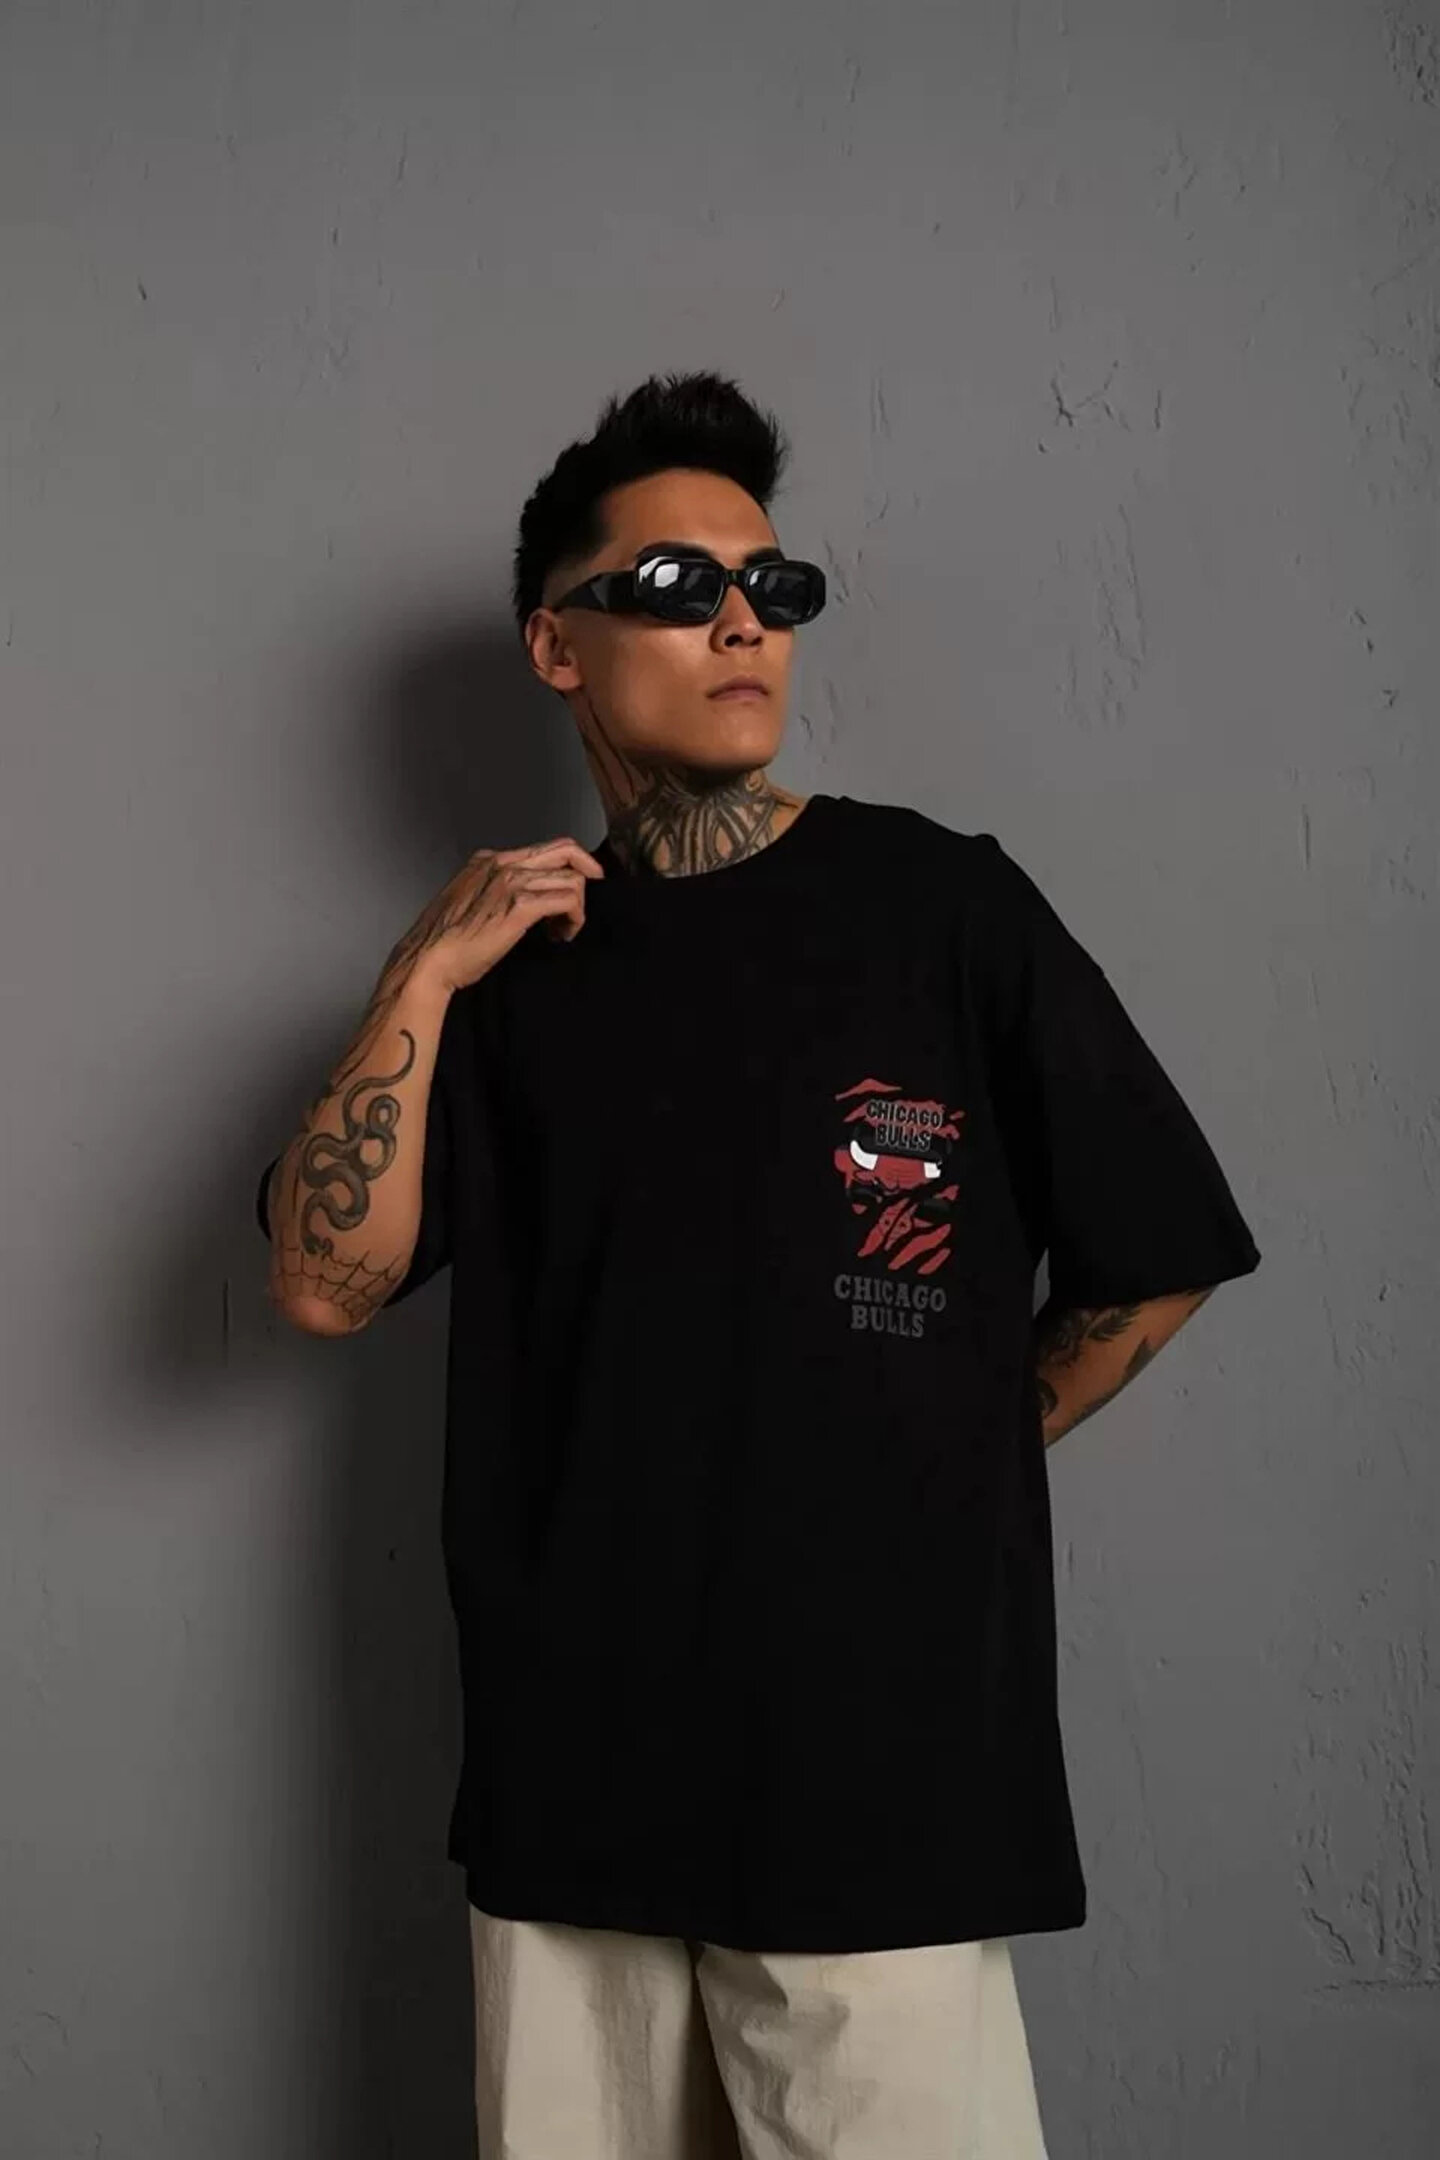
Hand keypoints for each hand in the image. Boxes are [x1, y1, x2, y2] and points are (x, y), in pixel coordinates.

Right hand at [400, 836, 604, 995]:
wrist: (427, 961)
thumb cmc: (445, 942)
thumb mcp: (470, 902)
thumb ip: (495, 892)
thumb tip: (524, 901)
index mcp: (489, 860)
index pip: (544, 848)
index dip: (567, 865)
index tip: (576, 885)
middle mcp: (502, 864)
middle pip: (565, 850)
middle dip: (587, 871)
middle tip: (590, 895)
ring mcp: (511, 883)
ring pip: (571, 879)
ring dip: (577, 908)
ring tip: (562, 932)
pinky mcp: (519, 907)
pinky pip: (567, 900)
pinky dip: (574, 919)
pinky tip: (561, 936)